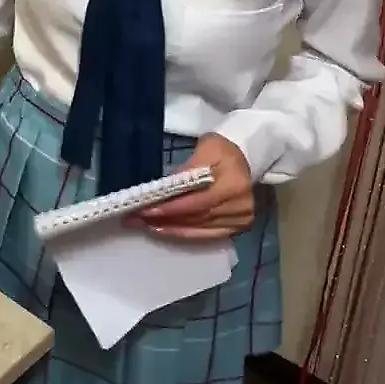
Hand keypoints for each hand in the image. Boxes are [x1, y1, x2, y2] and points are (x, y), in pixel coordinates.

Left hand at [134, 135, 253, 239]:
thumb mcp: (207, 147)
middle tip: (138, 219)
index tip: (145, 209)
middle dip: (165, 219)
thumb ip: (187, 168)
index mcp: (234, 184)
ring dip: (171, 228)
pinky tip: (165, 231)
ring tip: (145, 225)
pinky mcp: (237, 227)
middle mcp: (240, 206)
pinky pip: (206, 236)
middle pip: (197, 217)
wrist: (246, 158)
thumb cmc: (223, 150)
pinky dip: (184, 234)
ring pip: (199, 228)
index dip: (171, 208)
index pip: (198, 201)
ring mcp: (240, 219)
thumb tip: (166, 188)